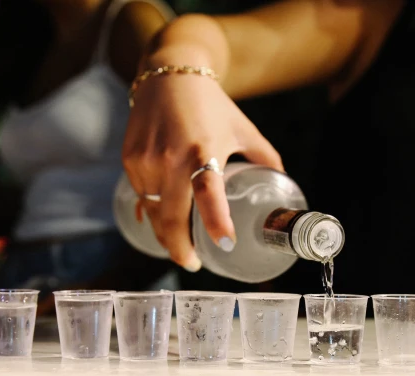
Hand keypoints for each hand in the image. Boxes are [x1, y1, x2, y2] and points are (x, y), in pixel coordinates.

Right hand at [122, 72, 282, 271]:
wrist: (168, 74)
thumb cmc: (211, 104)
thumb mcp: (243, 129)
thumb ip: (264, 157)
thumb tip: (284, 183)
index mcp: (203, 150)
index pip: (207, 193)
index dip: (216, 221)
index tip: (226, 245)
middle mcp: (170, 158)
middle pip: (171, 219)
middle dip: (180, 249)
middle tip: (193, 263)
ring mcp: (145, 161)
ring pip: (153, 213)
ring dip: (166, 232)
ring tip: (179, 241)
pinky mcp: (129, 159)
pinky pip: (141, 197)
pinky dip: (152, 210)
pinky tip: (162, 212)